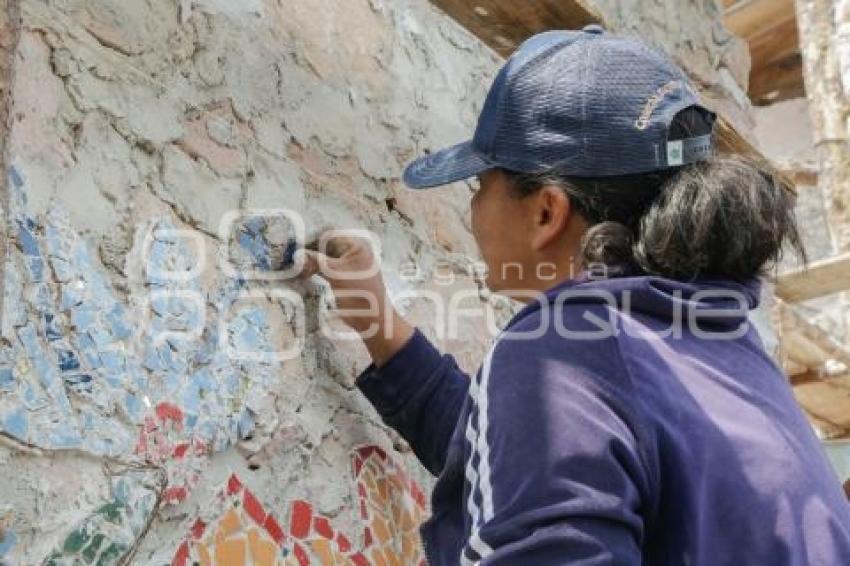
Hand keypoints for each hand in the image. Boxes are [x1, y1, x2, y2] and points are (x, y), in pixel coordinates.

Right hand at [298, 231, 413, 366]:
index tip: (294, 245)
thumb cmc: (359, 294)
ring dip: (311, 260)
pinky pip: (327, 269)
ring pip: (325, 258)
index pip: (330, 234)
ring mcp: (348, 266)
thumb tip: (297, 255)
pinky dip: (316, 270)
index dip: (312, 238)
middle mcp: (353, 253)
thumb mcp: (336, 275)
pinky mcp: (344, 278)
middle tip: (290, 255)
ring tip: (293, 264)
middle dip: (310, 249)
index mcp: (356, 247)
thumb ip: (316, 262)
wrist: (372, 320)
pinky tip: (303, 273)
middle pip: (327, 245)